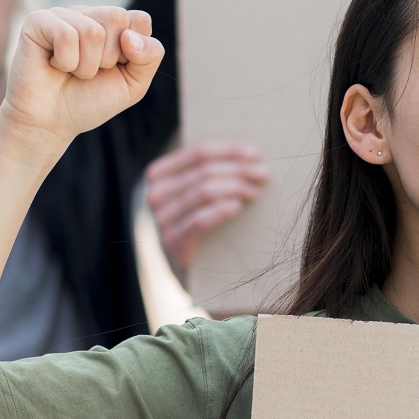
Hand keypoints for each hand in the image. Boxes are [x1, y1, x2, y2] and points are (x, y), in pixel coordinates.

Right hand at [0, 7, 164, 153]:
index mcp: (113, 26)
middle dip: (109, 57)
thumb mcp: (133, 84)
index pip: (140, 20)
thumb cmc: (90, 101)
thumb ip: (149, 57)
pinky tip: (55, 65)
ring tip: (71, 71)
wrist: (50, 122)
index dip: (134, 51)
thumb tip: (129, 35)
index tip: (115, 68)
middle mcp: (89, 15)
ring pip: (93, 31)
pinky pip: (66, 35)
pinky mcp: (38, 20)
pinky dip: (66, 61)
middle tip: (91, 71)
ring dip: (85, 65)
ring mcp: (63, 15)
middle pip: (118, 18)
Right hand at [146, 141, 269, 271]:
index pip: (198, 153)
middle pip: (204, 171)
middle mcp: (155, 194)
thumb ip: (210, 172)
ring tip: (255, 191)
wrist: (189, 268)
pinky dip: (220, 210)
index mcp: (160, 174)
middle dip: (238, 170)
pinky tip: (237, 206)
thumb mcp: (197, 192)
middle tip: (263, 174)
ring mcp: (161, 219)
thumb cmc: (198, 222)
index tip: (256, 153)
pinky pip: (199, 220)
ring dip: (235, 188)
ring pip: (204, 192)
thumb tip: (251, 154)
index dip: (229, 150)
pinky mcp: (172, 242)